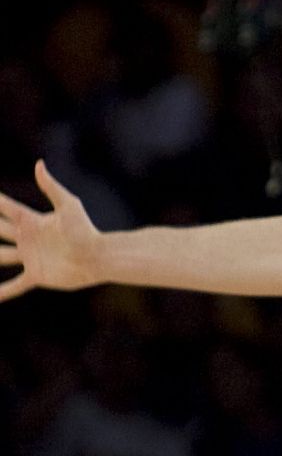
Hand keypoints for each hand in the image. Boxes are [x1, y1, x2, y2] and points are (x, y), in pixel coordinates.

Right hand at [0, 161, 103, 301]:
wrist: (98, 257)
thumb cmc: (86, 229)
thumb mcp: (68, 205)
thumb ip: (51, 187)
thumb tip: (38, 164)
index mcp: (32, 222)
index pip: (5, 209)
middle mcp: (27, 239)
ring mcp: (30, 257)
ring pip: (0, 256)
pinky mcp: (37, 275)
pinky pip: (16, 285)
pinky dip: (4, 292)